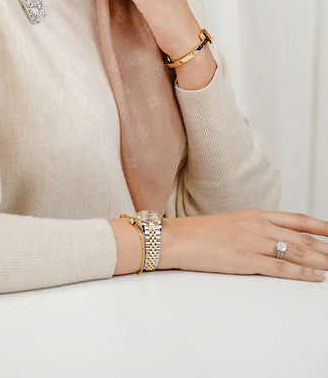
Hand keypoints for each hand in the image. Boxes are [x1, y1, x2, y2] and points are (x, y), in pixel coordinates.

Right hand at [159, 209, 327, 281]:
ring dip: (320, 260)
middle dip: (326, 247)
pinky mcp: (245, 258)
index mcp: (256, 214)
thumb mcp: (233, 223)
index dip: (321, 226)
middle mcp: (258, 224)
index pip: (297, 219)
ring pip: (296, 251)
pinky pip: (280, 267)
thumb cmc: (201, 234)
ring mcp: (252, 241)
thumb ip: (255, 229)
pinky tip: (315, 276)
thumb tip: (275, 240)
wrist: (177, 238)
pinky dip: (301, 273)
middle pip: (302, 237)